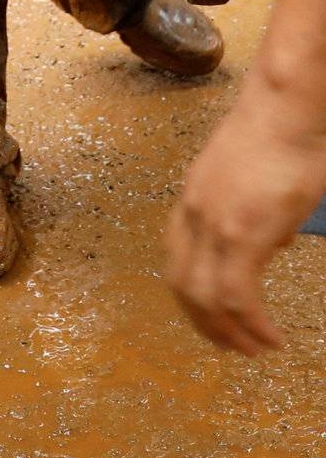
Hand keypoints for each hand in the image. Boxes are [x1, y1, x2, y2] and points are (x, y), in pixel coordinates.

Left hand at [164, 81, 325, 353]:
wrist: (284, 107)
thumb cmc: (279, 136)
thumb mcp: (253, 181)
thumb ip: (254, 212)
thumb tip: (273, 242)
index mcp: (192, 201)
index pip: (175, 259)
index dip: (190, 297)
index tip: (212, 320)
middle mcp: (193, 214)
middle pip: (181, 285)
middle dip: (204, 324)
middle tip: (232, 347)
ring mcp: (214, 224)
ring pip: (204, 297)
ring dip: (228, 332)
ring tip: (255, 350)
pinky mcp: (243, 232)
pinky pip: (237, 295)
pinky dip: (251, 325)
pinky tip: (271, 337)